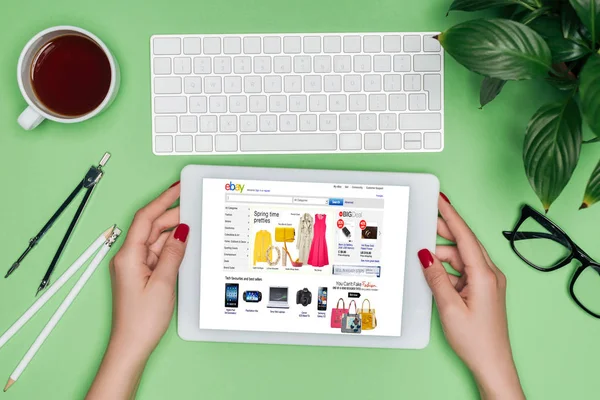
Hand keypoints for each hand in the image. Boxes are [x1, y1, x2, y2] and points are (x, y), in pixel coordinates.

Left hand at [87, 182, 187, 399]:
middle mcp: (129, 258)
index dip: (162, 200)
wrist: (132, 345)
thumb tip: (182, 232)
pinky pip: (158, 253)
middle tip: (192, 203)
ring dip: (173, 231)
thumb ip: (173, 254)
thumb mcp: (163, 283)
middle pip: (151, 226)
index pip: (145, 218)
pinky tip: (184, 243)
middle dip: (171, 214)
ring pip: (156, 239)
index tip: (177, 189)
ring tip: (193, 221)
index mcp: (128, 256)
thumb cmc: (141, 320)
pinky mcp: (141, 274)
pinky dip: (171, 246)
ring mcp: (135, 266)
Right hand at [419, 194, 524, 399]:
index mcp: (484, 275)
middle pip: (464, 242)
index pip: (465, 236)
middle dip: (444, 229)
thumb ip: (436, 277)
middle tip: (424, 218)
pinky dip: (448, 267)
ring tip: (422, 253)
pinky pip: (463, 270)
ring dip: (443, 254)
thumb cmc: (476, 340)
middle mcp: (489, 274)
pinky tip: (434, 270)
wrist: (492, 363)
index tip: (441, 200)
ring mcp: (488, 282)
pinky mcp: (483, 289)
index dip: (451, 215)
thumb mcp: (449, 307)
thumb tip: (425, 254)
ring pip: (462, 257)